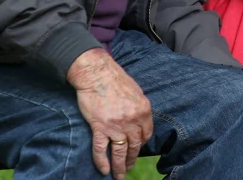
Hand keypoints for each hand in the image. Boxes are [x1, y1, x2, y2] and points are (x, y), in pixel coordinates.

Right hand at [67, 49, 152, 179]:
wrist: (96, 73)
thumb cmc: (115, 79)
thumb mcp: (136, 92)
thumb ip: (139, 108)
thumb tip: (139, 120)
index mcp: (143, 111)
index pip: (146, 134)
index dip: (141, 145)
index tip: (136, 149)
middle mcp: (132, 121)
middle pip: (134, 146)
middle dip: (131, 159)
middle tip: (128, 168)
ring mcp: (116, 126)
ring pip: (119, 152)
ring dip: (119, 167)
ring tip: (119, 176)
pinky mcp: (99, 127)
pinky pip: (101, 149)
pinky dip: (102, 161)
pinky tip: (103, 170)